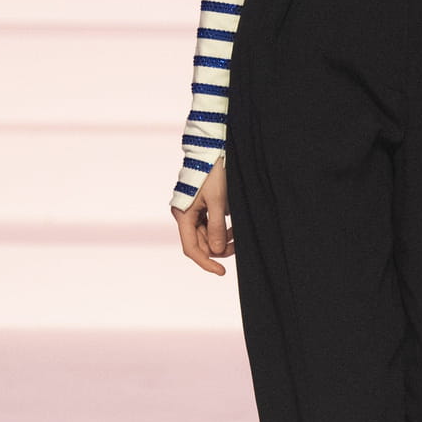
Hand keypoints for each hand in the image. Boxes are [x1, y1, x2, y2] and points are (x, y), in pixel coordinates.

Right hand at [173, 156, 234, 273]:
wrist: (212, 150)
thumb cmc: (212, 172)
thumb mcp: (217, 201)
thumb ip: (216, 227)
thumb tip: (217, 251)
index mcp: (183, 215)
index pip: (192, 248)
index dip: (206, 262)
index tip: (222, 271)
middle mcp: (185, 215)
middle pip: (200, 243)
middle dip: (218, 248)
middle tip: (237, 246)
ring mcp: (193, 211)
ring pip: (207, 235)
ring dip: (222, 239)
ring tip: (238, 233)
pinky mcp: (201, 207)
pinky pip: (210, 225)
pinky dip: (222, 229)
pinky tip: (233, 227)